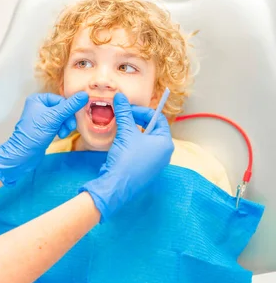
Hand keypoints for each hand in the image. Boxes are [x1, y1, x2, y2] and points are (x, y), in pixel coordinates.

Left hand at [0, 92, 88, 185]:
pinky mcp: (43, 127)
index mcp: (38, 99)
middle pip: (61, 108)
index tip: (71, 120)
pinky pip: (57, 124)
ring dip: (65, 125)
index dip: (68, 110)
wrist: (24, 154)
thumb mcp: (55, 118)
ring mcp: (41, 117)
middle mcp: (38, 105)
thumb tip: (84, 94)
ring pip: (61, 117)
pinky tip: (60, 135)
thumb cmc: (36, 133)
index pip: (60, 99)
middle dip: (67, 119)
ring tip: (63, 133)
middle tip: (70, 128)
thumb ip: (70, 106)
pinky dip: (61, 129)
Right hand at [79, 93, 174, 221]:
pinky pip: (140, 150)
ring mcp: (155, 163)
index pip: (158, 119)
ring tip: (120, 128)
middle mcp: (164, 153)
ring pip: (145, 140)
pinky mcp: (144, 169)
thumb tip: (119, 96)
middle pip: (152, 129)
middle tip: (123, 116)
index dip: (142, 110)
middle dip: (136, 120)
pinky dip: (131, 143)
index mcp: (165, 143)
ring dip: (132, 131)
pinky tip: (119, 142)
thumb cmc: (127, 159)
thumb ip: (124, 113)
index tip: (127, 108)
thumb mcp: (126, 133)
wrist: (117, 186)